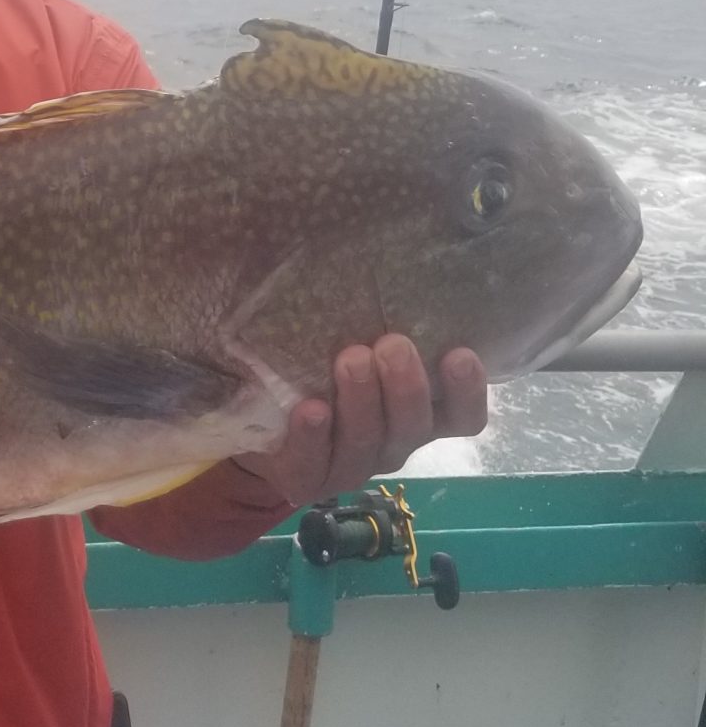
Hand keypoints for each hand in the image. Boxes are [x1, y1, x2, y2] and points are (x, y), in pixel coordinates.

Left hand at [235, 337, 488, 514]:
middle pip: (413, 427)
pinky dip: (312, 437)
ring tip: (351, 360)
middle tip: (394, 344)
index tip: (460, 354)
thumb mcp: (349, 340)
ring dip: (362, 402)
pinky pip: (313, 464)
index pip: (460, 417)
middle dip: (407, 387)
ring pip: (366, 443)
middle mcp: (390, 444)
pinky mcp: (304, 480)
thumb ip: (371, 318)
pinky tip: (311, 409)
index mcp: (414, 415)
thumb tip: (383, 246)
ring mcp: (349, 467)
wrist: (260, 426)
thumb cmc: (319, 370)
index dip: (467, 392)